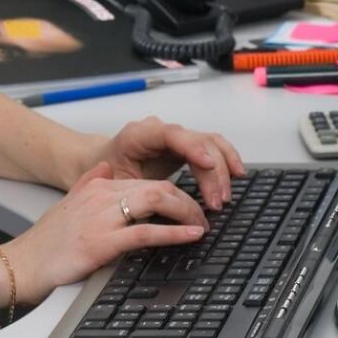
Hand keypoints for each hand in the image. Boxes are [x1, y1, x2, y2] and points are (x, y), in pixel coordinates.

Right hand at [4, 163, 206, 304]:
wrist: (23, 264)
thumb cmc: (46, 242)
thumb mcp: (67, 204)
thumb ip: (87, 184)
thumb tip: (103, 169)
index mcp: (98, 186)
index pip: (148, 181)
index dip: (177, 193)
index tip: (191, 206)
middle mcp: (102, 195)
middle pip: (160, 187)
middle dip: (190, 201)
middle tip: (206, 217)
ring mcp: (103, 217)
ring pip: (158, 200)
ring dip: (188, 212)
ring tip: (203, 225)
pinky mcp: (102, 241)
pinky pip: (146, 231)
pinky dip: (175, 232)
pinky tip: (191, 235)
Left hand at [87, 117, 245, 209]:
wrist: (100, 160)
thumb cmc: (107, 171)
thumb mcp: (116, 184)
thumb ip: (138, 191)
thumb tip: (161, 206)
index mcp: (139, 135)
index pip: (172, 135)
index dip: (193, 147)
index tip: (208, 165)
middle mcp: (161, 130)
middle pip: (197, 142)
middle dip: (212, 172)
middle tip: (216, 201)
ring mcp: (176, 136)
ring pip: (210, 143)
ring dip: (223, 168)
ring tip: (225, 195)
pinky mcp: (186, 145)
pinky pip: (212, 146)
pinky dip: (226, 159)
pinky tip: (236, 175)